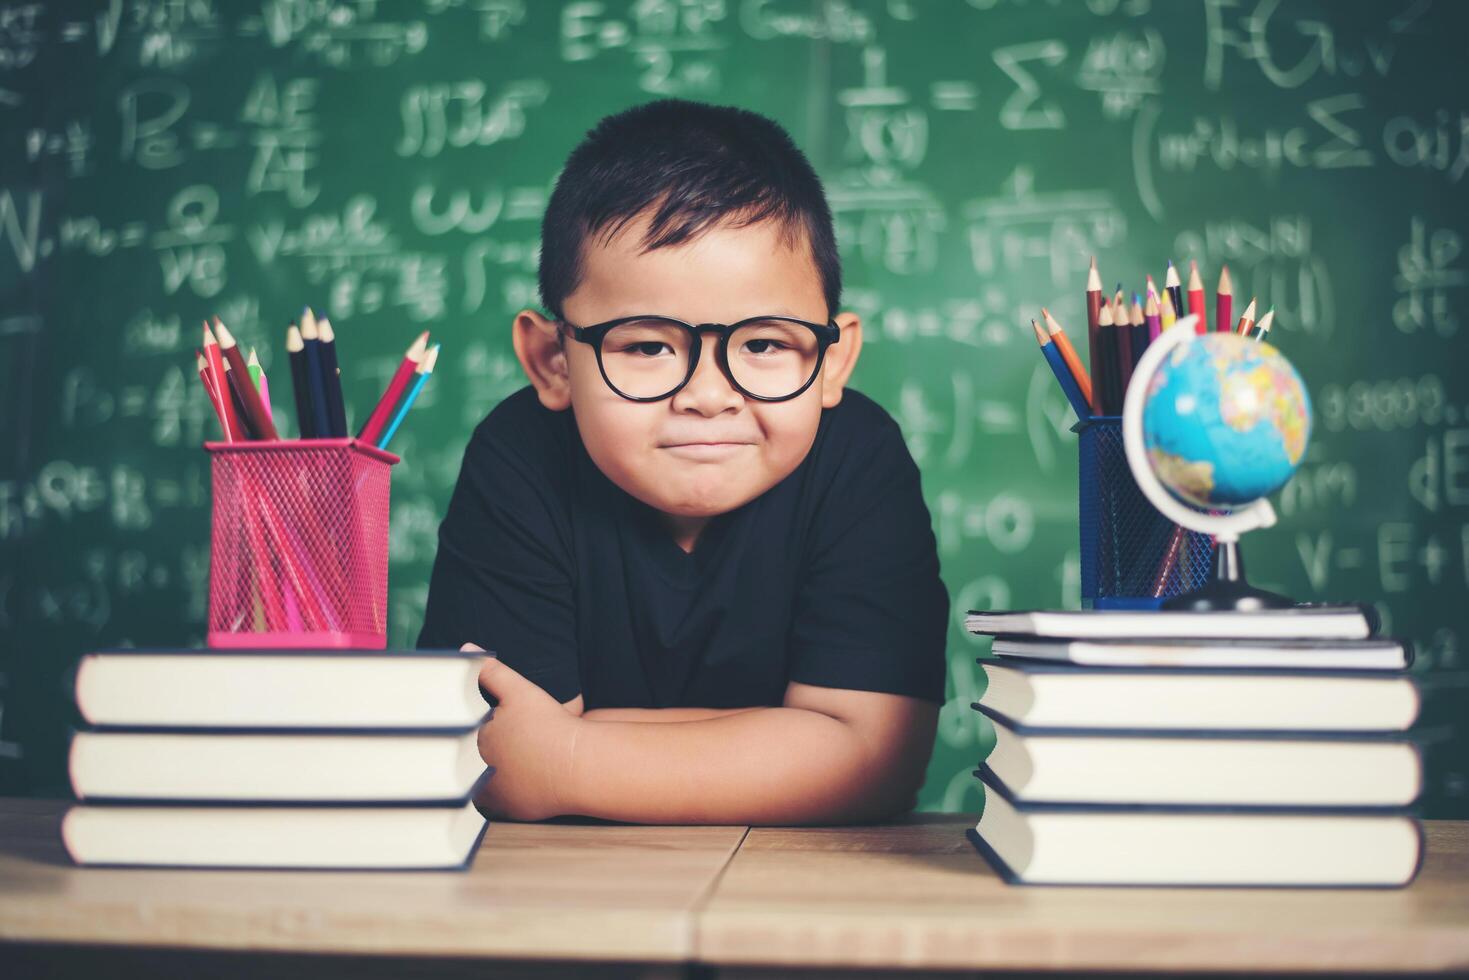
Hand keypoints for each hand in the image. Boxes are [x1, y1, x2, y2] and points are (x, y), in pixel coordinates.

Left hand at [462, 643, 581, 820]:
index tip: (466, 721)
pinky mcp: (509, 811)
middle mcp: (475, 773)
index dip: (461, 725)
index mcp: (471, 741)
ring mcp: (491, 796)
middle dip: (466, 750)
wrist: (578, 765)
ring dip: (480, 774)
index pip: (453, 733)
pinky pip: (496, 802)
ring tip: (494, 759)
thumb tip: (466, 649)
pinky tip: (511, 776)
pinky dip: (500, 791)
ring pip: (476, 783)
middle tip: (479, 740)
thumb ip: (490, 671)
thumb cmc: (548, 726)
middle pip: (461, 760)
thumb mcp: (520, 691)